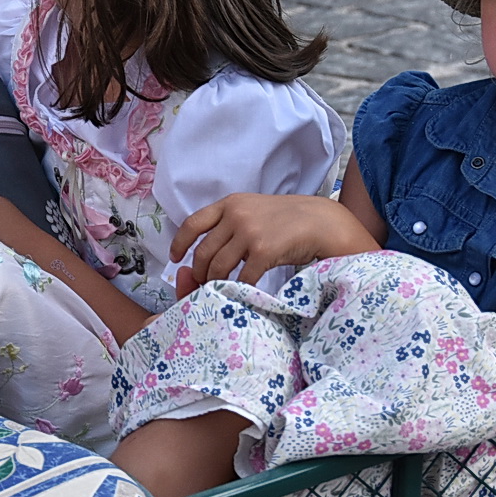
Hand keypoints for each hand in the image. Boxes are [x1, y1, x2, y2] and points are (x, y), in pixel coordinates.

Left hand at [171, 193, 377, 288]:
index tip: (175, 258)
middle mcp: (236, 215)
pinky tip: (240, 292)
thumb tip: (208, 245)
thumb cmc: (287, 219)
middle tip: (201, 283)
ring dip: (214, 283)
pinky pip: (241, 277)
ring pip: (217, 267)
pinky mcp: (263, 250)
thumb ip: (231, 221)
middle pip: (202, 251)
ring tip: (217, 289)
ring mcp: (249, 232)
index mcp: (230, 204)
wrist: (321, 222)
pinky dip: (238, 288)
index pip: (193, 224)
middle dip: (198, 272)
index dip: (179, 243)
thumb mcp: (254, 209)